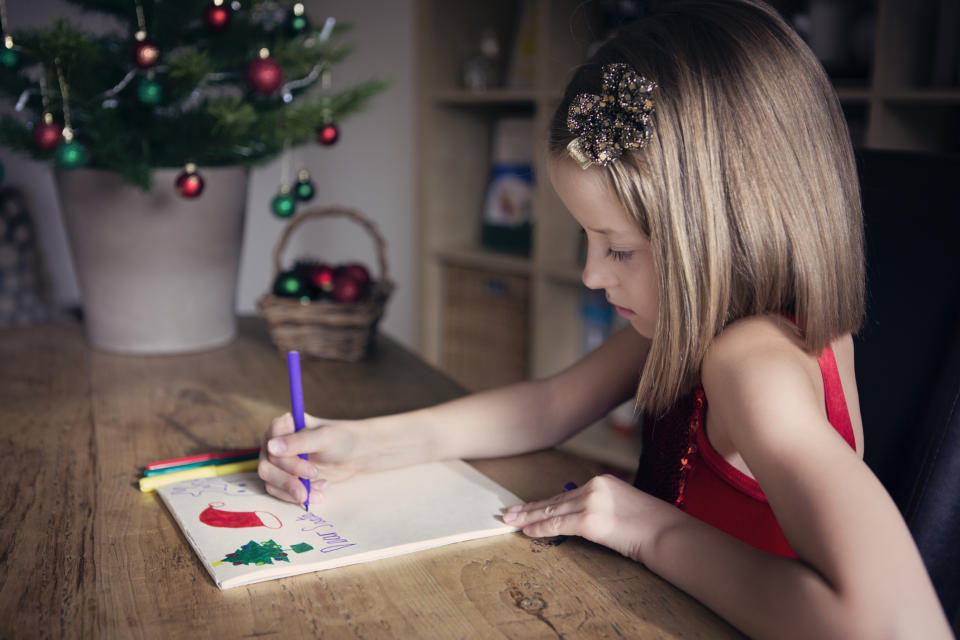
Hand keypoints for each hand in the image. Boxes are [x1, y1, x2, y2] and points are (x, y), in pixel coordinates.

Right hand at [257, 412, 359, 504]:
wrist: (354, 455)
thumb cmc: (341, 440)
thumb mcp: (325, 438)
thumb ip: (299, 442)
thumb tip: (270, 447)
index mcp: (283, 425)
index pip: (270, 442)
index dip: (286, 459)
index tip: (310, 469)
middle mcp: (275, 443)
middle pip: (267, 466)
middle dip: (290, 478)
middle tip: (315, 478)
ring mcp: (278, 462)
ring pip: (271, 481)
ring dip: (294, 490)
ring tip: (322, 487)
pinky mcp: (284, 477)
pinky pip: (280, 492)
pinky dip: (299, 496)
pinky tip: (319, 492)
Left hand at [503, 474, 663, 563]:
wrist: (665, 533)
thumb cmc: (649, 526)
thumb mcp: (623, 507)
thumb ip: (600, 507)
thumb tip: (578, 518)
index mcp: (603, 481)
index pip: (566, 494)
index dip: (545, 502)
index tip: (528, 506)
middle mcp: (595, 487)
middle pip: (555, 500)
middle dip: (530, 508)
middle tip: (509, 512)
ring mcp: (591, 502)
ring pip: (552, 511)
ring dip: (529, 518)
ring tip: (511, 521)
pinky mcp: (590, 520)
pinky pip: (558, 525)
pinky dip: (540, 529)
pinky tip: (527, 531)